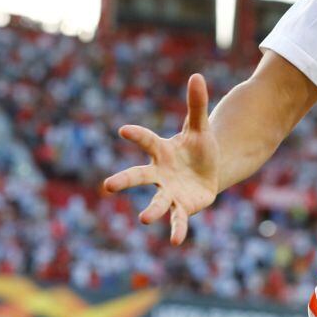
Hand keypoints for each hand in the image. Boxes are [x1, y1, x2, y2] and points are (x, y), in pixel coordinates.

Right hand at [103, 73, 219, 244]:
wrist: (208, 171)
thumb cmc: (198, 148)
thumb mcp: (199, 126)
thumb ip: (196, 104)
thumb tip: (197, 75)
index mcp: (162, 150)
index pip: (147, 140)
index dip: (136, 135)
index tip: (123, 130)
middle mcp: (160, 173)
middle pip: (139, 176)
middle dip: (124, 180)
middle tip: (107, 186)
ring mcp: (169, 191)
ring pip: (157, 201)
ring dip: (152, 210)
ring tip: (144, 218)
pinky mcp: (183, 207)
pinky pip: (178, 219)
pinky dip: (177, 229)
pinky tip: (176, 241)